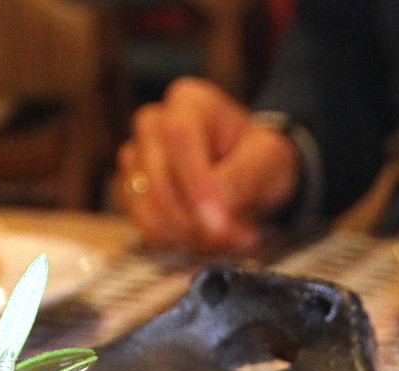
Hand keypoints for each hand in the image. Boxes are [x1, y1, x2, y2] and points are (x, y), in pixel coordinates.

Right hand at [114, 78, 299, 253]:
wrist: (248, 172)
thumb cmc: (257, 157)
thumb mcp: (269, 160)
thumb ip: (244, 178)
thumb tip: (216, 210)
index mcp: (189, 102)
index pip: (179, 137)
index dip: (196, 184)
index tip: (219, 223)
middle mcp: (153, 124)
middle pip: (160, 181)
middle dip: (198, 222)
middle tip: (240, 237)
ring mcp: (136, 158)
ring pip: (147, 209)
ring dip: (190, 236)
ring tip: (228, 236)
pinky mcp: (129, 190)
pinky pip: (142, 225)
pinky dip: (176, 241)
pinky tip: (205, 236)